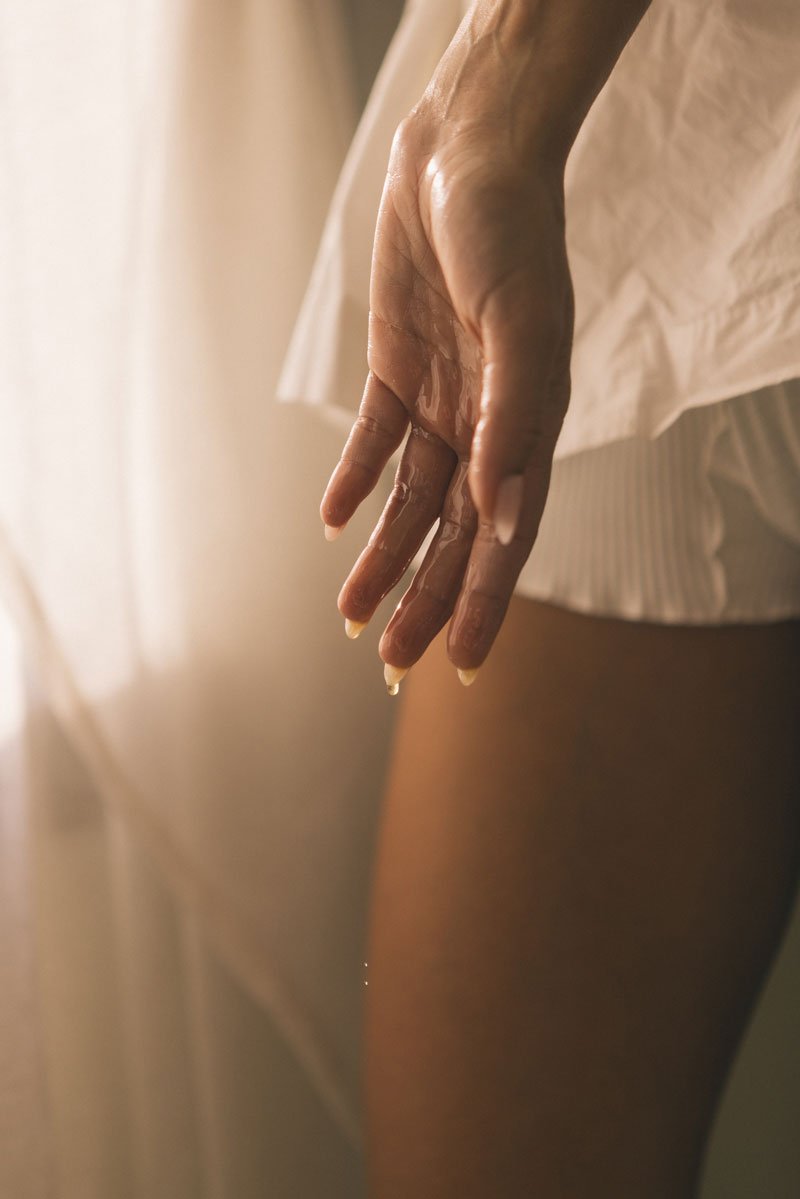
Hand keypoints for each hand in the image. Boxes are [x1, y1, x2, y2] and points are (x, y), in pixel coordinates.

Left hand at [320, 67, 574, 688]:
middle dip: (425, 600)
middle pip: (454, 536)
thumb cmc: (507, 232)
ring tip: (351, 616)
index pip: (506, 537)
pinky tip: (333, 524)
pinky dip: (356, 483)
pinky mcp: (402, 374)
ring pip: (411, 505)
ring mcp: (446, 403)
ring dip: (382, 558)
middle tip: (392, 666)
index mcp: (527, 425)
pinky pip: (377, 445)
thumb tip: (505, 513)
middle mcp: (488, 426)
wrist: (466, 155)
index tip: (462, 665)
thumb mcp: (517, 323)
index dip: (485, 602)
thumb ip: (513, 417)